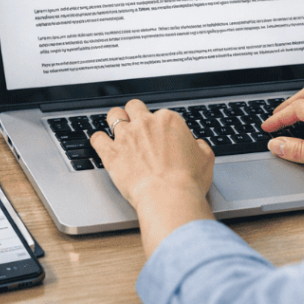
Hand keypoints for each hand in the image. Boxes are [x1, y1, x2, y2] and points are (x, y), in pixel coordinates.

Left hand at [91, 99, 215, 255]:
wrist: (169, 197)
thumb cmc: (188, 181)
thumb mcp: (205, 159)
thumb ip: (199, 146)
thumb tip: (196, 145)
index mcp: (169, 121)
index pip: (161, 114)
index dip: (160, 126)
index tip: (160, 136)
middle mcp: (146, 123)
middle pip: (134, 107)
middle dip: (134, 114)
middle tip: (136, 125)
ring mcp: (126, 137)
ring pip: (114, 115)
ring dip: (115, 120)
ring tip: (116, 127)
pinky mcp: (111, 153)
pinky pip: (97, 138)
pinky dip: (98, 140)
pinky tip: (101, 143)